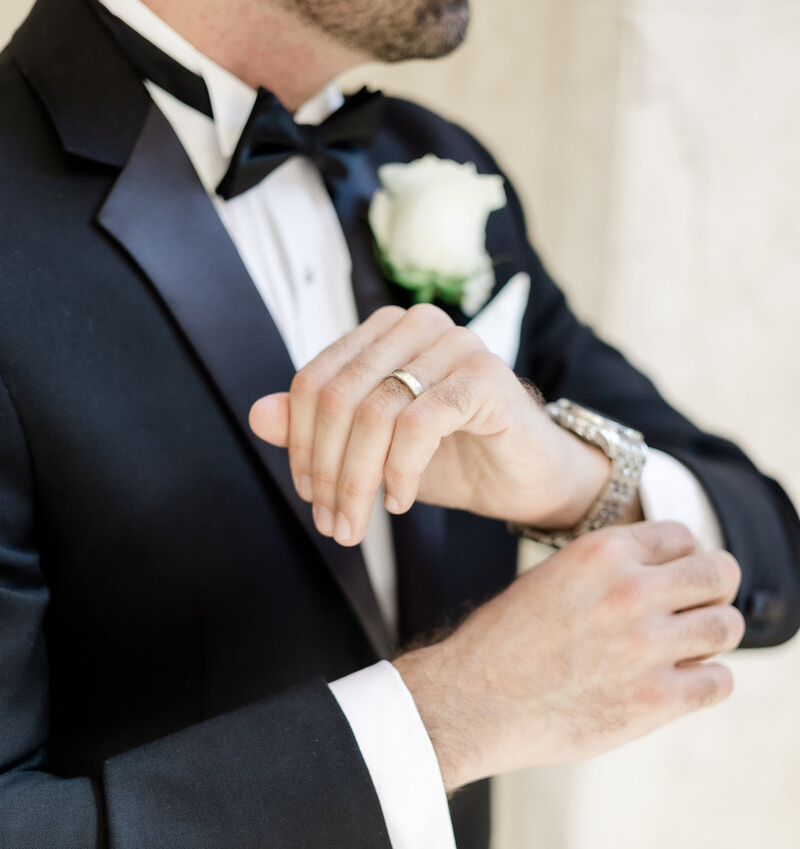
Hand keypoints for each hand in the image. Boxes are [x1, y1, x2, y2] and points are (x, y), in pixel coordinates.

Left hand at [249, 304, 611, 545]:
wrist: (527, 477)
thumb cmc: (451, 458)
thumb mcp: (372, 449)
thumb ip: (317, 429)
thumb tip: (259, 415)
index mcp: (382, 332)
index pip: (315, 381)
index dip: (301, 444)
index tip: (309, 496)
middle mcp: (415, 326)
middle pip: (339, 397)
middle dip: (328, 471)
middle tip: (333, 523)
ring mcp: (454, 345)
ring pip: (375, 413)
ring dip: (358, 480)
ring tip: (359, 523)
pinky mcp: (485, 377)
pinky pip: (420, 424)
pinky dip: (401, 470)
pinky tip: (401, 501)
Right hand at [394, 521, 744, 791]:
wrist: (469, 703)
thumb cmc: (501, 645)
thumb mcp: (551, 578)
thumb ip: (606, 571)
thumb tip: (658, 576)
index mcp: (602, 552)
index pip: (683, 536)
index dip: (683, 561)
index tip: (672, 584)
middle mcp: (631, 590)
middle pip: (720, 573)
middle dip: (711, 592)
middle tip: (692, 613)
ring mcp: (646, 646)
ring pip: (727, 626)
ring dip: (712, 639)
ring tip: (686, 653)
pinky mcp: (655, 700)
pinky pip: (719, 682)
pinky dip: (706, 684)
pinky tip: (679, 687)